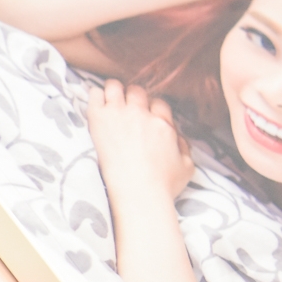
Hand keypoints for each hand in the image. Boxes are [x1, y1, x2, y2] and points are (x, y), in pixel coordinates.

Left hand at [88, 81, 194, 203]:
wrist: (139, 193)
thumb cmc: (163, 186)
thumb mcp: (186, 167)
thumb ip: (184, 148)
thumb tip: (179, 139)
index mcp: (163, 124)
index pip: (158, 103)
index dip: (150, 109)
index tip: (144, 117)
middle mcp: (142, 115)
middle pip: (136, 92)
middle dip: (132, 98)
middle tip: (125, 110)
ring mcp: (120, 114)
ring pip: (115, 87)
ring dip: (113, 92)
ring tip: (108, 102)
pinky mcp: (100, 120)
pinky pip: (95, 95)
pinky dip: (95, 96)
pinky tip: (95, 103)